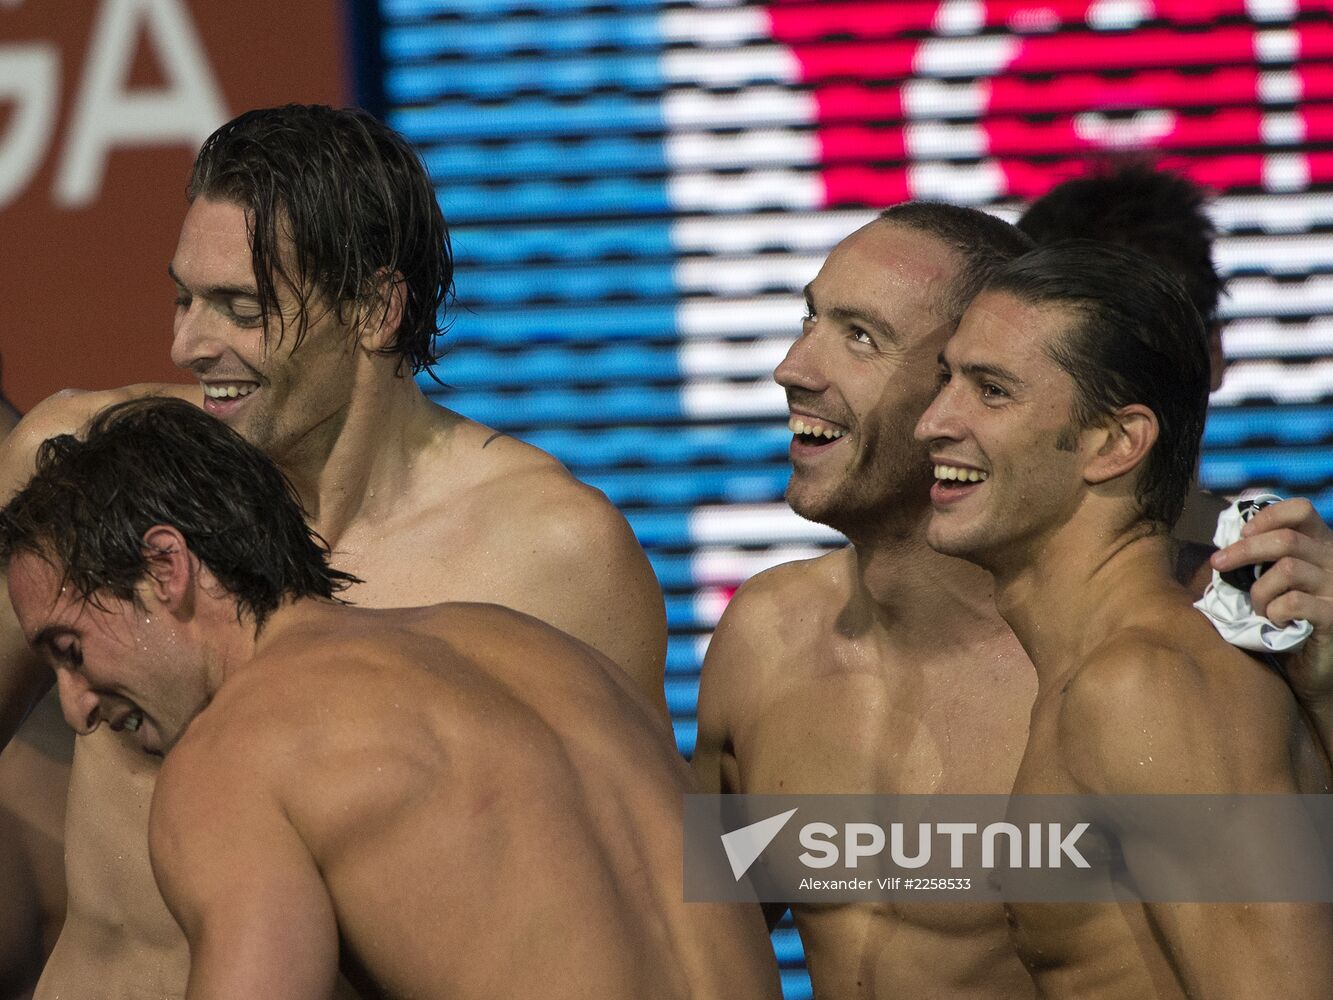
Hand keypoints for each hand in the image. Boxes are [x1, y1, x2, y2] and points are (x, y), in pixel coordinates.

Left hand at [1210, 498, 1332, 704]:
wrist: (1314, 669)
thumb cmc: (1289, 623)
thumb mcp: (1276, 584)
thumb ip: (1263, 561)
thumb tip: (1225, 545)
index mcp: (1321, 547)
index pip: (1302, 510)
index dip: (1268, 515)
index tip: (1243, 532)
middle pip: (1285, 539)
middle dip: (1243, 550)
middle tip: (1218, 564)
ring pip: (1286, 569)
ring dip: (1259, 590)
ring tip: (1258, 608)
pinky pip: (1293, 602)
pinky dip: (1273, 611)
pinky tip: (1275, 622)